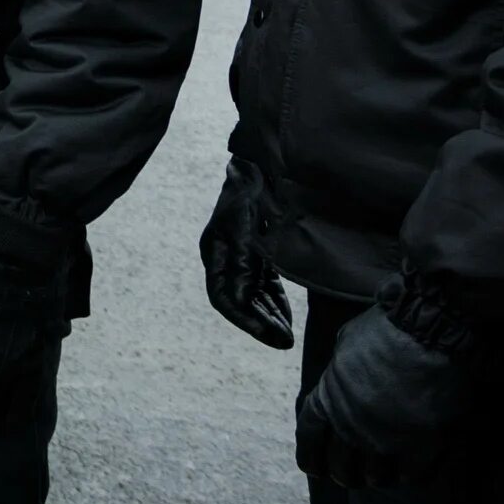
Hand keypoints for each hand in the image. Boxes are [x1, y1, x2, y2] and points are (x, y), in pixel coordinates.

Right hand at [200, 159, 292, 349]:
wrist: (263, 161)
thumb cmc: (252, 190)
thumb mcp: (246, 225)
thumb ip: (244, 262)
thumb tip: (244, 301)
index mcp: (216, 251)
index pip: (225, 297)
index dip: (246, 320)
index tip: (272, 336)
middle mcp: (225, 257)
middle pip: (239, 301)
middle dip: (261, 323)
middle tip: (285, 342)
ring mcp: (240, 255)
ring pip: (252, 296)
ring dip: (269, 316)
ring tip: (287, 336)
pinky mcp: (256, 252)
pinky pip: (263, 285)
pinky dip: (274, 301)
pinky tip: (285, 316)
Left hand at [294, 284, 471, 487]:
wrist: (431, 330)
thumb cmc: (388, 329)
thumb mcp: (346, 344)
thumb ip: (340, 371)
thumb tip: (341, 379)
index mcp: (329, 398)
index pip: (309, 437)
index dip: (311, 456)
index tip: (315, 470)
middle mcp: (351, 426)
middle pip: (341, 467)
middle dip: (346, 474)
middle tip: (354, 476)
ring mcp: (386, 440)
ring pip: (376, 477)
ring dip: (380, 475)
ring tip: (387, 471)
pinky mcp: (421, 447)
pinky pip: (411, 476)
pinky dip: (412, 474)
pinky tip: (415, 468)